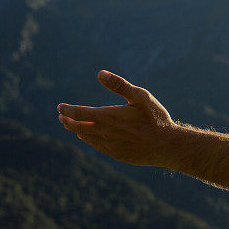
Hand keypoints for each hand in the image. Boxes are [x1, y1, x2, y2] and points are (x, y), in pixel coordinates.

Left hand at [57, 70, 176, 166]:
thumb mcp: (141, 97)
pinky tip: (87, 137)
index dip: (68, 110)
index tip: (60, 107)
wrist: (168, 146)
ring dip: (77, 131)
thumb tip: (100, 73)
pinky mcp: (118, 155)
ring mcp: (111, 146)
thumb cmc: (157, 119)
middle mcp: (106, 133)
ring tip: (72, 126)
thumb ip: (120, 85)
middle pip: (78, 127)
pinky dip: (89, 140)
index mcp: (109, 117)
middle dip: (68, 121)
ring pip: (87, 138)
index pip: (79, 113)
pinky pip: (98, 147)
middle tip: (62, 117)